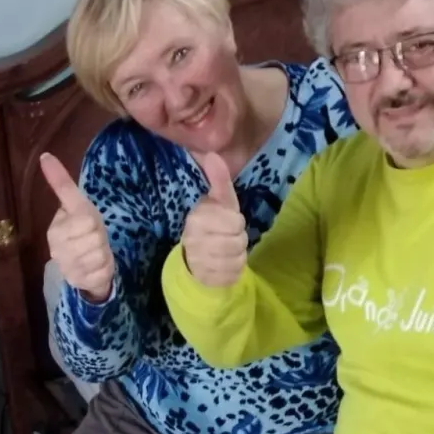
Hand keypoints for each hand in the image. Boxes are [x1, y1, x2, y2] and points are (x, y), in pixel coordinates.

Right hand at [41, 153, 114, 302]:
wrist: (82, 266)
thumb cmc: (80, 231)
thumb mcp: (76, 206)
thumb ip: (61, 183)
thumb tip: (45, 155)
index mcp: (55, 230)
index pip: (85, 219)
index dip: (92, 221)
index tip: (87, 223)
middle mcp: (58, 250)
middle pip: (95, 235)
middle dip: (100, 236)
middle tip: (94, 238)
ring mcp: (68, 268)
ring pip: (100, 253)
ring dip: (104, 252)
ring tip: (95, 251)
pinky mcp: (81, 283)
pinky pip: (103, 271)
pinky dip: (105, 268)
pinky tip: (97, 266)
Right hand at [181, 153, 247, 286]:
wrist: (194, 259)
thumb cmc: (213, 225)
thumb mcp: (219, 202)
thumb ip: (219, 180)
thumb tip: (213, 154)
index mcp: (196, 219)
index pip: (235, 222)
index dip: (236, 222)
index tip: (227, 222)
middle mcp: (194, 240)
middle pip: (238, 241)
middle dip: (239, 239)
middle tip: (229, 237)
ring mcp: (199, 262)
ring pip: (238, 259)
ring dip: (238, 255)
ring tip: (227, 250)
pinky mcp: (206, 280)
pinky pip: (234, 275)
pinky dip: (234, 271)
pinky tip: (225, 265)